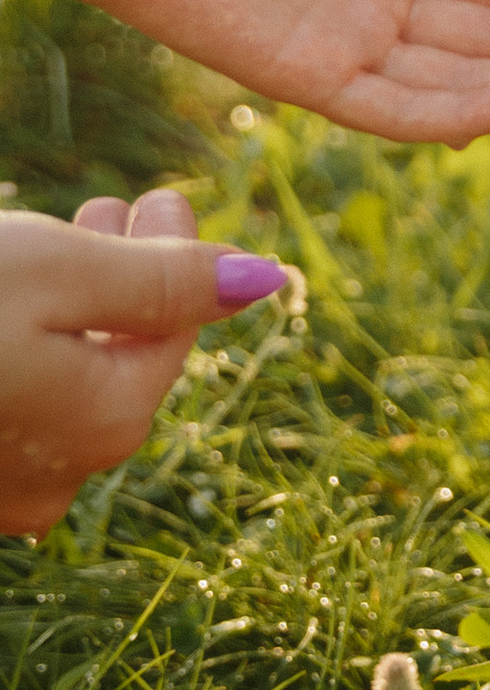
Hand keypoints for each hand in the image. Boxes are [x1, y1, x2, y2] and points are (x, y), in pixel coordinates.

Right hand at [0, 194, 281, 538]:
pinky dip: (25, 358)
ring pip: (64, 387)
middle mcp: (62, 476)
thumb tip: (264, 279)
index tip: (164, 199)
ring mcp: (2, 491)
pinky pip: (15, 412)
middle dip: (126, 280)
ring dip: (76, 316)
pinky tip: (14, 315)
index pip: (174, 328)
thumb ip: (165, 281)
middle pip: (119, 361)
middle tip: (121, 211)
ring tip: (66, 246)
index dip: (178, 255)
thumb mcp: (59, 272)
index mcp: (110, 421)